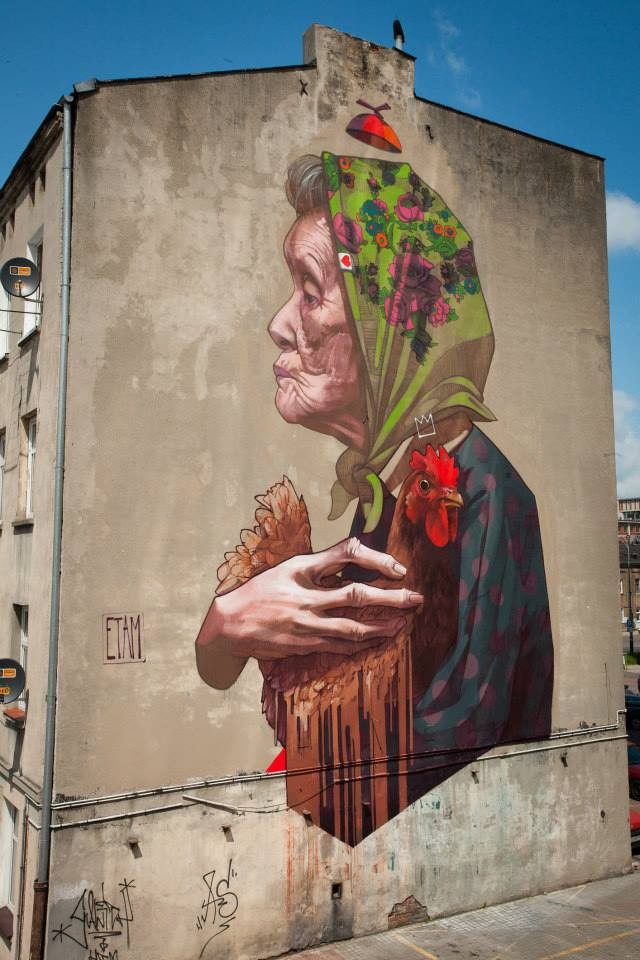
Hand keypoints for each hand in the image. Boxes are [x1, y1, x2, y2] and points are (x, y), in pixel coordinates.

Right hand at [195, 537, 422, 688]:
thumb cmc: (260, 590)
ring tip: (403, 624)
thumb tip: (353, 560)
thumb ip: (320, 565)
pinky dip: (361, 643)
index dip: (376, 558)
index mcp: (302, 567)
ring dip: (382, 626)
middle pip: (357, 594)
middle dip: (391, 598)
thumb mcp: (287, 567)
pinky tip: (377, 640)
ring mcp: (306, 622)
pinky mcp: (304, 643)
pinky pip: (340, 645)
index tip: (397, 568)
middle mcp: (306, 595)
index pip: (347, 553)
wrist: (229, 623)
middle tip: (415, 599)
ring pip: (353, 626)